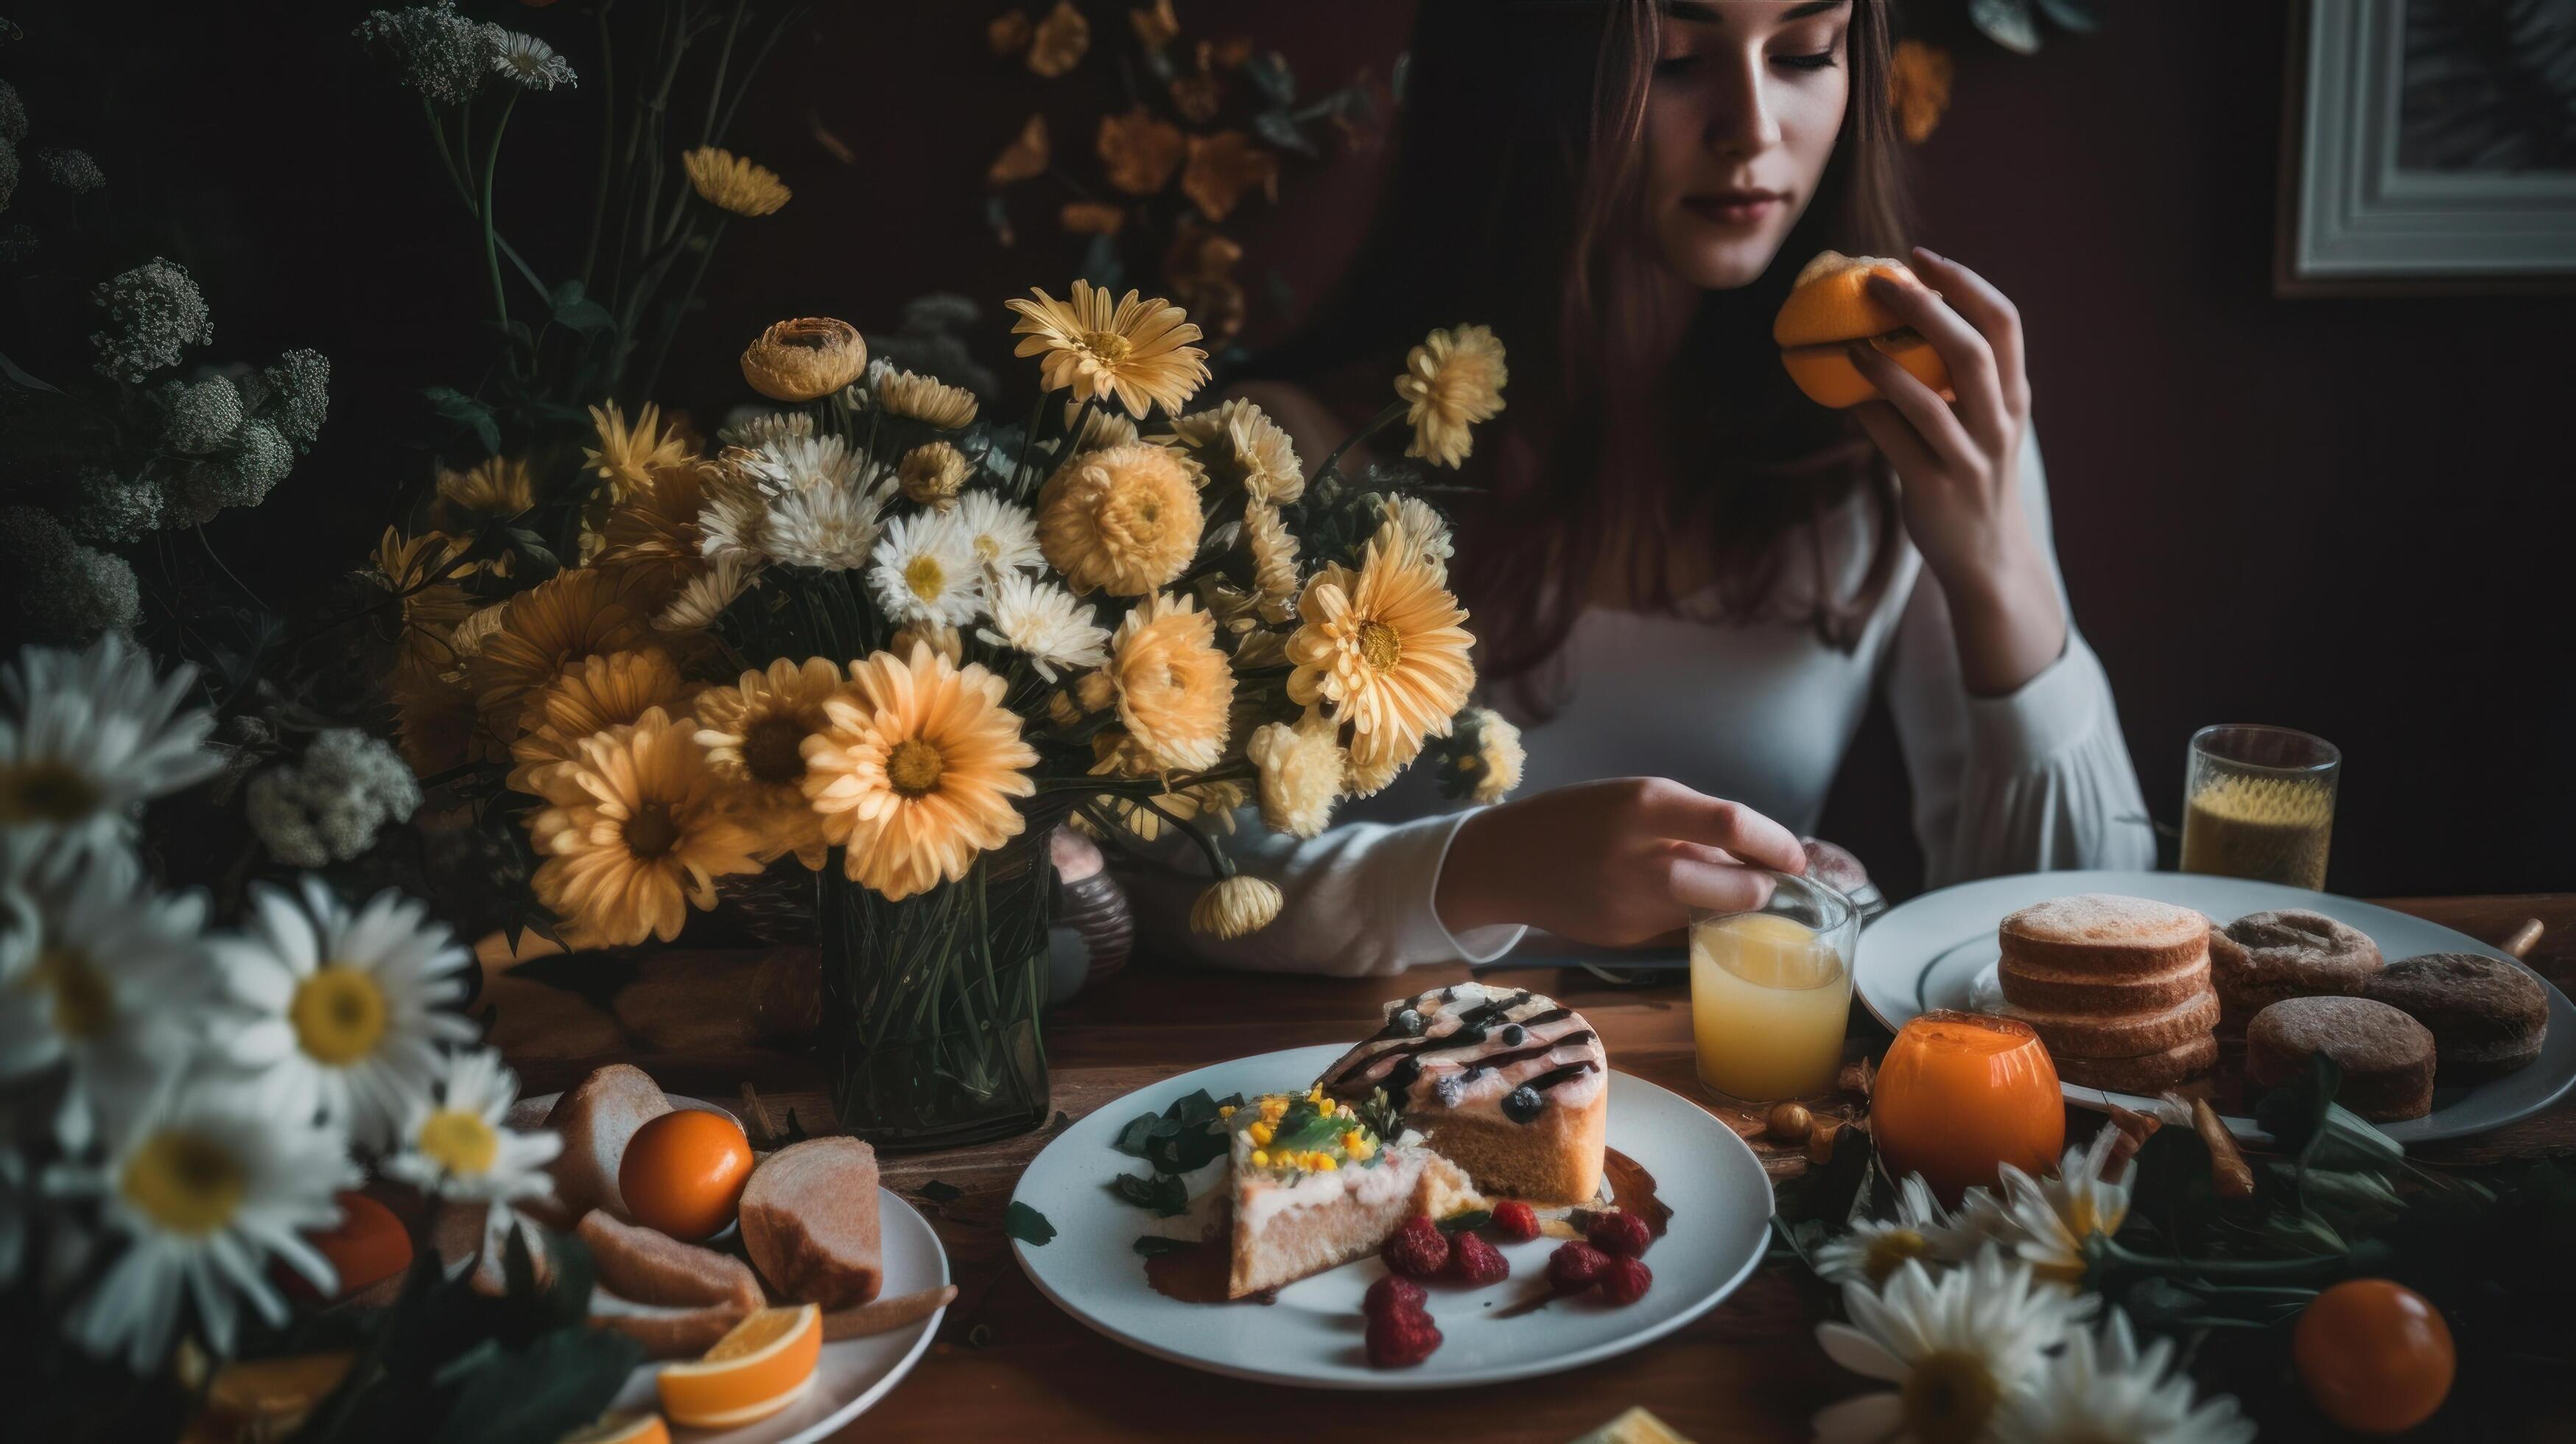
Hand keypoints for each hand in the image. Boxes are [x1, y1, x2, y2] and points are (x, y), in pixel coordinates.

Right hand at [1435, 778, 1805, 946]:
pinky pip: (1679, 925)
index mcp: (1644, 805)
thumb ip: (1690, 824)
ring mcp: (1633, 904)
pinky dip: (1685, 912)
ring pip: (1715, 911)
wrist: (1505, 861)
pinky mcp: (1625, 935)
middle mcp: (1642, 858)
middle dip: (1763, 888)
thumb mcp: (1631, 799)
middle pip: (1740, 888)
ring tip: (1707, 881)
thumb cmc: (1577, 818)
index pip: (1733, 824)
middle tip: (1764, 878)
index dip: (1777, 844)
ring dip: (1728, 901)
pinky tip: (1654, 896)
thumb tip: (1757, 853)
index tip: (1795, 855)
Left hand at [1845, 247, 2065, 694]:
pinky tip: (1842, 397)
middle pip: (1971, 348)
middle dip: (1926, 306)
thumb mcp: (1984, 424)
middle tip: (1880, 281)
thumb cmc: (1975, 478)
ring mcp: (1970, 458)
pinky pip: (1895, 443)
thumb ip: (1958, 380)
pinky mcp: (1935, 489)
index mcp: (2013, 395)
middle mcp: (1999, 422)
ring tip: (1851, 341)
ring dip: (1886, 363)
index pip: (2004, 322)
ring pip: (1931, 398)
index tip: (1922, 258)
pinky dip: (1867, 414)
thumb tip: (1899, 324)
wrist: (1988, 558)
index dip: (1965, 282)